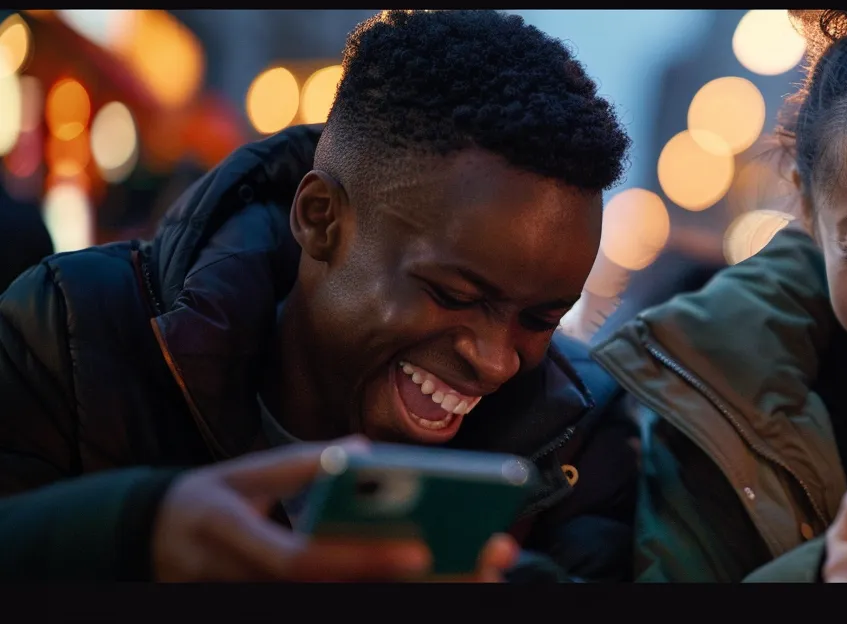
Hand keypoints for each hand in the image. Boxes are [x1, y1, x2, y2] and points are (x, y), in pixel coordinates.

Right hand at [151, 436, 513, 581]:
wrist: (151, 545)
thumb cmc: (206, 503)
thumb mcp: (237, 474)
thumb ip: (294, 466)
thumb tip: (361, 447)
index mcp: (240, 544)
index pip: (305, 564)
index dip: (361, 562)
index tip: (420, 552)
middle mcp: (258, 584)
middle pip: (347, 596)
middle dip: (423, 584)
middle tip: (489, 560)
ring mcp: (275, 600)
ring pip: (357, 605)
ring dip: (426, 591)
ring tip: (487, 570)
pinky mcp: (292, 600)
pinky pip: (351, 602)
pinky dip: (398, 592)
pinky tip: (450, 577)